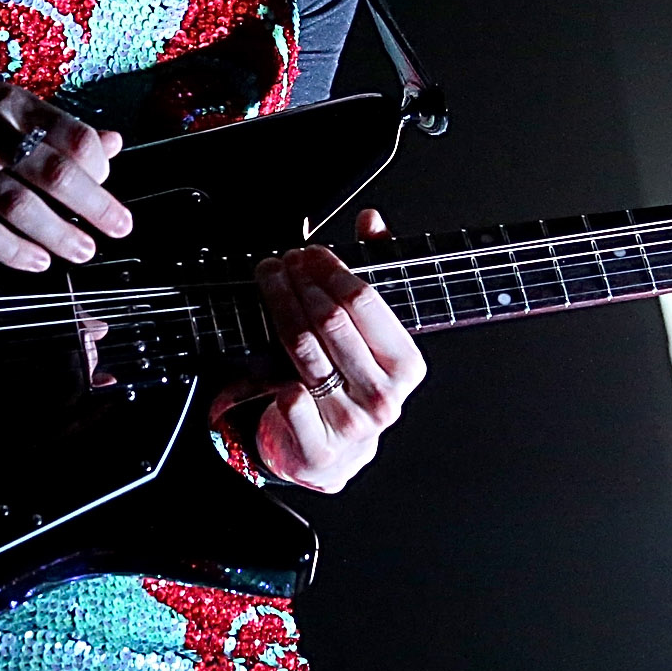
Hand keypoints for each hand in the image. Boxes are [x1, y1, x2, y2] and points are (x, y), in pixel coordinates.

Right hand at [0, 75, 130, 271]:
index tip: (109, 188)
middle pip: (51, 169)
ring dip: (56, 232)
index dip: (98, 166)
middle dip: (92, 204)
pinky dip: (8, 249)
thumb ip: (52, 127)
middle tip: (116, 227)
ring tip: (80, 250)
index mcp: (7, 102)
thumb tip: (112, 143)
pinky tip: (31, 261)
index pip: (69, 132)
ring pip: (17, 202)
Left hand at [239, 208, 425, 492]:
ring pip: (305, 350)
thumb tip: (371, 220)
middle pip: (331, 321)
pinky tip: (265, 341)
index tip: (311, 252)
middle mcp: (383, 396)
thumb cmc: (355, 382)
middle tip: (283, 261)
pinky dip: (274, 367)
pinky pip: (290, 396)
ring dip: (279, 304)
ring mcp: (352, 423)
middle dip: (301, 282)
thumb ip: (376, 272)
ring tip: (269, 279)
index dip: (331, 269)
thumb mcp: (373, 332)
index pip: (365, 302)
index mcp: (406, 365)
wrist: (337, 450)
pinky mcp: (319, 446)